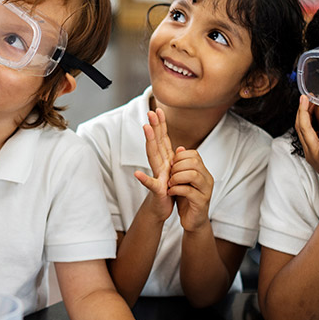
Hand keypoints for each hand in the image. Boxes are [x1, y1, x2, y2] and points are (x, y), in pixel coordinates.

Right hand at [133, 108, 174, 223]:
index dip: (161, 125)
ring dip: (149, 142)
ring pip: (153, 157)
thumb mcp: (174, 172)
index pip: (163, 139)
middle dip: (154, 127)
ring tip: (146, 129)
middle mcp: (159, 165)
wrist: (161, 209)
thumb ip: (174, 159)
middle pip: (156, 143)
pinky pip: (150, 184)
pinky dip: (143, 179)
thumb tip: (181, 147)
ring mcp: (157, 176)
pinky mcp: (157, 190)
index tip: (159, 110)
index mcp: (165, 160)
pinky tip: (137, 174)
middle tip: (151, 112)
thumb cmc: (167, 190)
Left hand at [168, 146, 212, 232]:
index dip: (179, 157)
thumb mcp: (181, 179)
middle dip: (177, 167)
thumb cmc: (186, 199)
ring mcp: (206, 190)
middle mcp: (207, 179)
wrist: (192, 220)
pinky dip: (176, 190)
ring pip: (193, 175)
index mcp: (202, 171)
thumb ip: (180, 165)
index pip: (194, 154)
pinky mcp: (201, 202)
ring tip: (170, 184)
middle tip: (169, 175)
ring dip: (177, 178)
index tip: (171, 165)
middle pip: (194, 162)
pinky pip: (189, 191)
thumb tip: (180, 148)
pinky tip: (171, 192)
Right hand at [295, 95, 318, 202]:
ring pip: (306, 130)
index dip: (303, 114)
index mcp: (313, 151)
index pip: (303, 128)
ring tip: (311, 100)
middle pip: (300, 126)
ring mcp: (316, 155)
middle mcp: (311, 152)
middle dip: (301, 110)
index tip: (307, 100)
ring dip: (307, 113)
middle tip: (304, 95)